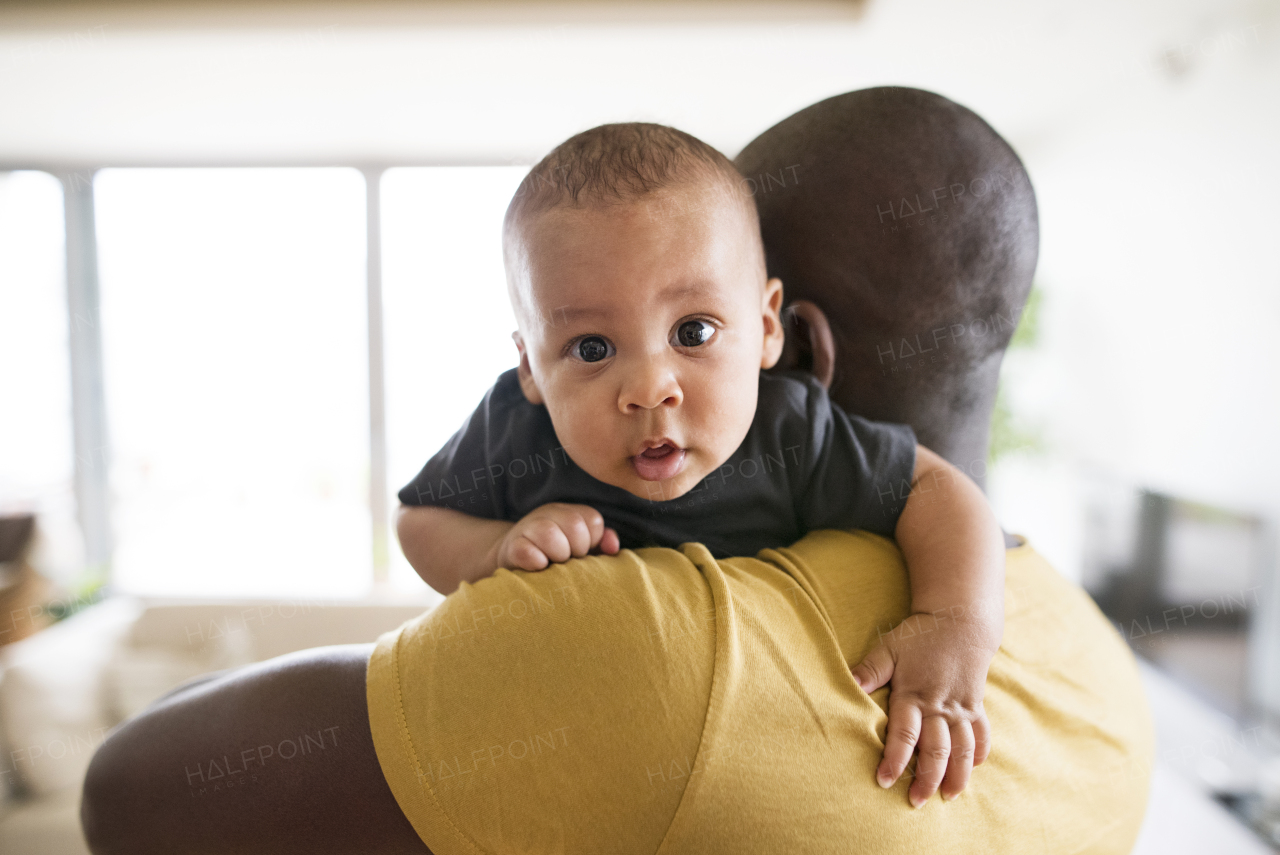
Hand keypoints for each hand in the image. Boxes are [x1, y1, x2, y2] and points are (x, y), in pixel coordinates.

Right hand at [492, 503, 619, 571]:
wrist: (513, 561)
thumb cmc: (555, 556)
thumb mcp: (581, 548)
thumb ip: (601, 543)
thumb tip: (613, 546)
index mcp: (568, 512)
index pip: (593, 520)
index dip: (592, 541)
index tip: (582, 553)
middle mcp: (548, 514)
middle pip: (574, 524)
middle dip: (577, 549)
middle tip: (568, 560)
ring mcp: (527, 528)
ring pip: (549, 533)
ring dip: (557, 554)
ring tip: (554, 564)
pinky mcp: (511, 547)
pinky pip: (525, 551)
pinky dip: (537, 562)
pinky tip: (540, 567)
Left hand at [850, 612, 996, 807]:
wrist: (959, 621)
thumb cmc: (918, 637)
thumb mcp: (889, 647)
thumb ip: (869, 669)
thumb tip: (849, 684)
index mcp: (914, 694)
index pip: (904, 734)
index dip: (894, 759)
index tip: (884, 781)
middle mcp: (939, 706)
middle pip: (936, 750)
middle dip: (926, 779)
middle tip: (915, 802)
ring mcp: (961, 707)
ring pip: (964, 749)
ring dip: (957, 776)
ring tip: (948, 797)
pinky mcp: (976, 706)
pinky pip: (982, 735)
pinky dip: (980, 754)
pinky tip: (972, 770)